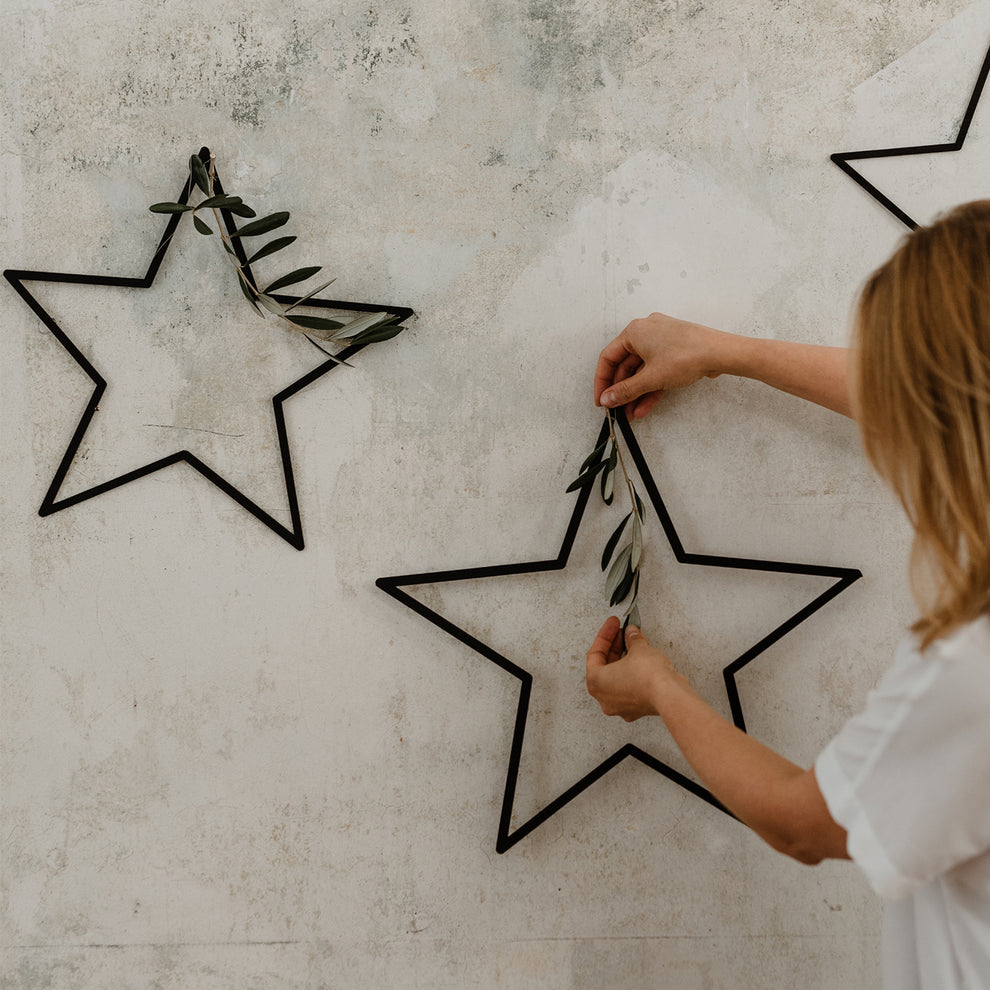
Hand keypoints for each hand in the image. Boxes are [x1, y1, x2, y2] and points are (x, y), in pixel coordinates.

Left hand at [585, 616, 679, 721]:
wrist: (670, 696)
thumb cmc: (649, 678)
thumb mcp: (638, 648)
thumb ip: (632, 639)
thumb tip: (632, 634)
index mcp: (596, 682)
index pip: (595, 653)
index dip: (605, 635)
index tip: (613, 624)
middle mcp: (605, 698)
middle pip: (605, 666)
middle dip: (615, 647)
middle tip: (623, 633)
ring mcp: (620, 706)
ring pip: (617, 678)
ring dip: (624, 660)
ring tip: (635, 645)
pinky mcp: (636, 709)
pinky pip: (630, 688)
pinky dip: (633, 675)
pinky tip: (642, 663)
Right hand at [594, 312, 726, 417]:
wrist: (720, 353)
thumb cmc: (688, 355)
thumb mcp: (651, 378)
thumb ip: (625, 390)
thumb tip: (608, 399)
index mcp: (635, 332)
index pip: (608, 358)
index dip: (602, 381)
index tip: (601, 399)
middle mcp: (646, 333)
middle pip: (625, 366)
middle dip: (622, 391)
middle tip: (617, 409)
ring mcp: (661, 342)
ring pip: (641, 371)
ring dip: (635, 393)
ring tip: (631, 413)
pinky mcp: (674, 351)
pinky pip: (655, 370)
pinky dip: (650, 388)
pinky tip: (644, 407)